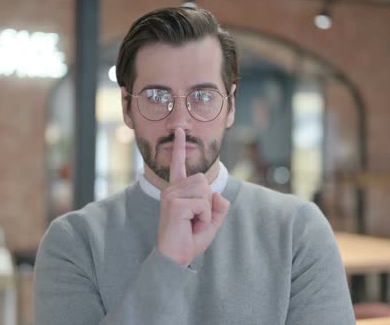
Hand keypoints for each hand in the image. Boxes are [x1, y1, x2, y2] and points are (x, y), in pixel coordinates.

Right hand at [157, 128, 229, 265]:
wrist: (175, 257)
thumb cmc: (189, 240)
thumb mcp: (211, 222)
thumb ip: (219, 207)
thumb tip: (217, 194)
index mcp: (177, 191)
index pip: (179, 166)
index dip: (179, 148)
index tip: (179, 132)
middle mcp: (171, 190)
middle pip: (204, 181)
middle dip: (208, 203)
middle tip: (195, 220)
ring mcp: (171, 195)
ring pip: (205, 191)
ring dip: (206, 211)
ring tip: (192, 223)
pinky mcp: (174, 203)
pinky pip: (203, 203)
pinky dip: (203, 217)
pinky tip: (190, 224)